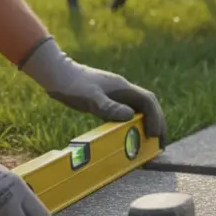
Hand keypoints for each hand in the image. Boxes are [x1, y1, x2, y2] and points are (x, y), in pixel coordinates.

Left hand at [19, 36, 165, 139]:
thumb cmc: (72, 85)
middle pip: (147, 105)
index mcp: (123, 88)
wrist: (56, 74)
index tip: (154, 134)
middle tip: (159, 141)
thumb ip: (109, 107)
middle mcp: (123, 90)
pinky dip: (133, 123)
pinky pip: (126, 112)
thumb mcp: (90, 98)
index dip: (155, 117)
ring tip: (149, 140)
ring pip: (138, 109)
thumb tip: (130, 116)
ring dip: (147, 123)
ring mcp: (116, 94)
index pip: (148, 101)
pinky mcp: (107, 100)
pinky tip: (130, 134)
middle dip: (156, 122)